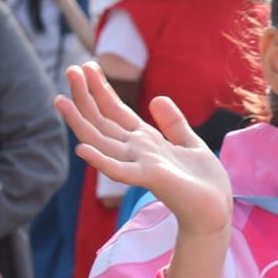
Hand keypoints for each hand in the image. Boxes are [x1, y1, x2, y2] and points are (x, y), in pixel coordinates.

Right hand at [55, 62, 231, 236]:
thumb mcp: (191, 143)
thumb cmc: (204, 183)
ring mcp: (140, 165)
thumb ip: (173, 123)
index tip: (87, 66)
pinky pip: (121, 171)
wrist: (216, 211)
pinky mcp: (151, 178)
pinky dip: (101, 161)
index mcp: (146, 142)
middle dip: (86, 96)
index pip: (116, 112)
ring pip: (102, 141)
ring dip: (80, 122)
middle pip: (103, 121)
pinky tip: (82, 149)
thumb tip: (157, 98)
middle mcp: (137, 152)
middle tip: (69, 69)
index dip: (101, 90)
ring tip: (60, 100)